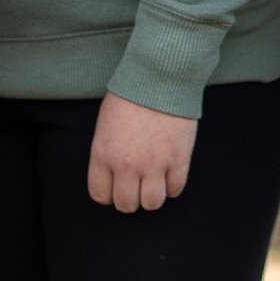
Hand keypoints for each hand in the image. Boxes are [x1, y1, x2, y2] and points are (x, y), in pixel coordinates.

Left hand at [87, 92, 197, 212]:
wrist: (160, 76)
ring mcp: (154, 165)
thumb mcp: (105, 124)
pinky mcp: (178, 160)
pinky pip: (175, 190)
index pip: (100, 195)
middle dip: (130, 198)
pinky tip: (169, 173)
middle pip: (126, 204)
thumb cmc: (130, 94)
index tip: (116, 186)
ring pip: (152, 204)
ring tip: (153, 181)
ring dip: (152, 196)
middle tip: (136, 186)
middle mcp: (126, 165)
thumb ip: (106, 152)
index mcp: (103, 153)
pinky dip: (172, 186)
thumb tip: (113, 175)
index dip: (109, 194)